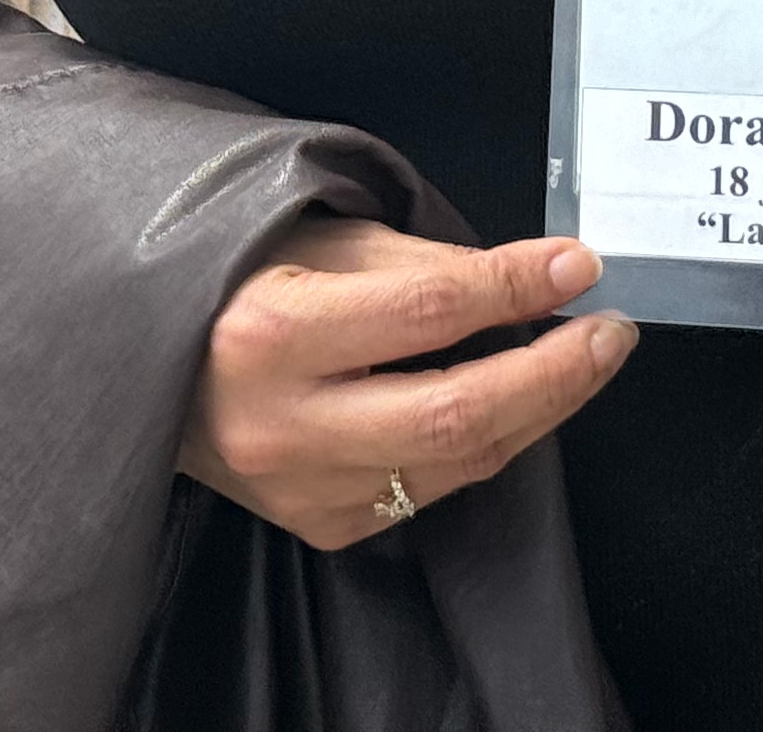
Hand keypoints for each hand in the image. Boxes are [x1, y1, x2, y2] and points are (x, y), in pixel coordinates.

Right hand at [178, 218, 636, 549]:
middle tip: (612, 333)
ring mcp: (301, 489)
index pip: (425, 310)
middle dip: (554, 374)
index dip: (515, 284)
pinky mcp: (320, 524)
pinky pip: (429, 489)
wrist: (150, 366)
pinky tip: (507, 404)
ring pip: (455, 462)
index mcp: (270, 332)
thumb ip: (417, 262)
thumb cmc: (234, 281)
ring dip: (534, 411)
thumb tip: (527, 278)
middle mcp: (284, 424)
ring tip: (579, 361)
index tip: (580, 264)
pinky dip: (480, 445)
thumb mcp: (313, 238)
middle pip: (455, 412)